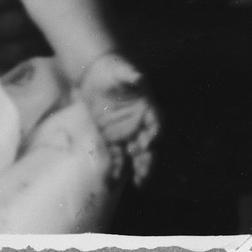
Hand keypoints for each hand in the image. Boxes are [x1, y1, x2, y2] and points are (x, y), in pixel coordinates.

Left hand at [77, 51, 159, 185]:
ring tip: (139, 182)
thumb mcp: (122, 70)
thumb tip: (139, 77)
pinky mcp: (112, 136)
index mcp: (147, 107)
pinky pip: (117, 153)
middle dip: (149, 159)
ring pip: (135, 153)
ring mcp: (126, 131)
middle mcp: (139, 123)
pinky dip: (117, 164)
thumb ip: (131, 75)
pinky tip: (115, 176)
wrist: (96, 73)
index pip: (155, 123)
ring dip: (138, 167)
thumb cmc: (114, 69)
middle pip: (148, 144)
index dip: (154, 133)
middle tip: (144, 172)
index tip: (148, 142)